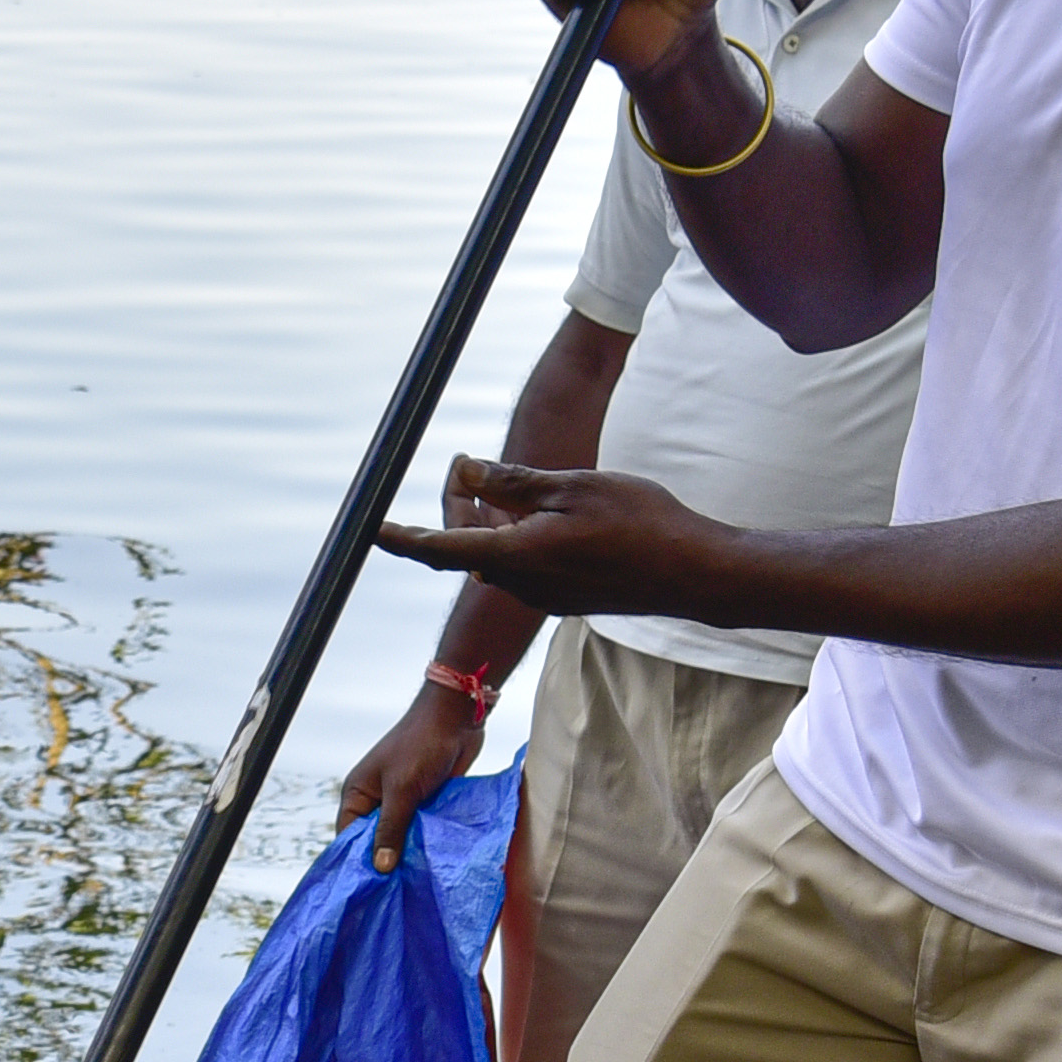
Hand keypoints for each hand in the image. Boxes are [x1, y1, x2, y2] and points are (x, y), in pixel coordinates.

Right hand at [331, 675, 495, 875]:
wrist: (456, 719)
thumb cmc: (420, 746)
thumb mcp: (401, 789)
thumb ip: (391, 829)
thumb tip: (381, 868)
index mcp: (359, 795)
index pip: (349, 838)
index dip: (358, 862)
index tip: (369, 892)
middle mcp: (378, 802)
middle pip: (376, 842)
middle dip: (387, 863)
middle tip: (395, 895)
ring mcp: (403, 804)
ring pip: (401, 839)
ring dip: (410, 855)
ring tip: (416, 885)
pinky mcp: (426, 805)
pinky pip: (422, 832)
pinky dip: (427, 845)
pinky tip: (434, 865)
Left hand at [372, 455, 715, 619]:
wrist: (692, 572)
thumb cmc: (639, 523)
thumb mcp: (570, 487)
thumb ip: (512, 484)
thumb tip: (465, 472)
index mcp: (517, 555)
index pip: (440, 548)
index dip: (401, 538)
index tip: (370, 530)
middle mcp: (521, 584)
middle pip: (464, 547)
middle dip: (455, 506)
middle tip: (464, 463)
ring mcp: (543, 596)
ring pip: (493, 555)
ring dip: (486, 521)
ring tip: (497, 480)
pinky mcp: (563, 597)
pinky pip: (520, 565)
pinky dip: (513, 536)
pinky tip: (534, 511)